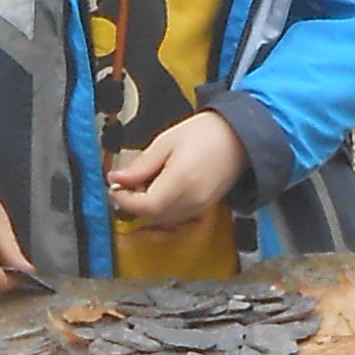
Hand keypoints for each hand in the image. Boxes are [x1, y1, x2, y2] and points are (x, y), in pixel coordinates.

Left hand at [107, 112, 247, 228]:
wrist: (240, 137)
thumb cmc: (203, 133)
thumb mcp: (166, 142)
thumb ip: (141, 165)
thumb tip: (116, 179)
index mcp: (181, 181)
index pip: (146, 205)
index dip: (125, 200)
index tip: (114, 187)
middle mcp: (192, 200)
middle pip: (153, 216)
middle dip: (134, 205)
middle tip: (124, 186)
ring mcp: (201, 208)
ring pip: (164, 221)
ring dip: (147, 209)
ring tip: (142, 186)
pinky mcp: (205, 210)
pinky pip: (177, 220)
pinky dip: (163, 212)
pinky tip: (159, 194)